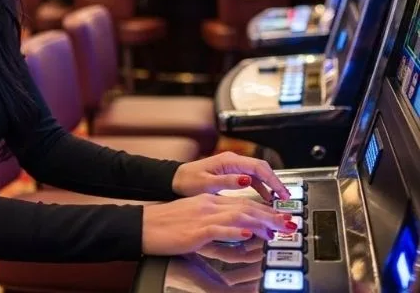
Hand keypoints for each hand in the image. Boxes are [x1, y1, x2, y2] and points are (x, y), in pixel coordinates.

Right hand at [141, 194, 294, 254]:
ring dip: (261, 222)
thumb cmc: (165, 224)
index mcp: (207, 200)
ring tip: (277, 229)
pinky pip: (220, 228)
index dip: (264, 210)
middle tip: (289, 222)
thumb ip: (215, 221)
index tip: (280, 218)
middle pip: (246, 206)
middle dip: (270, 215)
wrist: (144, 225)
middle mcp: (208, 204)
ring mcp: (202, 215)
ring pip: (238, 214)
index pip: (242, 202)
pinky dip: (236, 230)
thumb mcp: (192, 217)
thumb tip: (238, 230)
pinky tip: (249, 232)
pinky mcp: (196, 229)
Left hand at [171, 151, 289, 201]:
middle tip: (285, 198)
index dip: (273, 180)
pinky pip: (251, 178)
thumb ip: (227, 182)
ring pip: (257, 174)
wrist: (175, 180)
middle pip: (261, 169)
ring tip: (277, 200)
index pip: (258, 167)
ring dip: (269, 185)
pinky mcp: (230, 173)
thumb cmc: (187, 182)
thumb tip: (247, 180)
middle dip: (275, 182)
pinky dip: (260, 187)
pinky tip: (264, 197)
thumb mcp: (207, 184)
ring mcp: (232, 166)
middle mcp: (233, 161)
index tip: (283, 193)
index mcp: (229, 161)